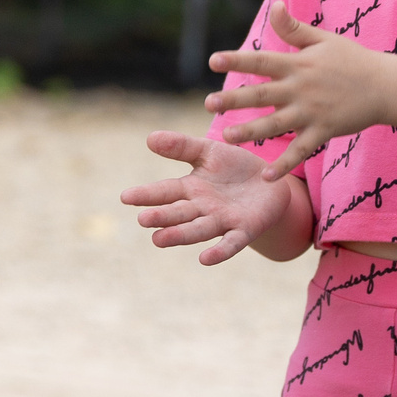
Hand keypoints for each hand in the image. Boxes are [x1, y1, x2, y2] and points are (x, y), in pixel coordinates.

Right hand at [121, 130, 301, 264]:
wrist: (271, 182)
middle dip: (162, 217)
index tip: (125, 197)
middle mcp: (202, 208)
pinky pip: (230, 243)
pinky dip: (219, 252)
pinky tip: (205, 259)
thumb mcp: (209, 151)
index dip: (146, 195)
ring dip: (180, 235)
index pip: (165, 192)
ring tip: (159, 240)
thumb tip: (149, 138)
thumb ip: (182, 146)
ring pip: (198, 230)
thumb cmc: (235, 168)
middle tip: (143, 220)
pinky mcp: (244, 230)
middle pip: (179, 213)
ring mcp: (222, 221)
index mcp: (191, 189)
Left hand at [203, 3, 387, 176]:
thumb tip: (274, 4)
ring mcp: (312, 112)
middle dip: (234, 99)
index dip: (237, 59)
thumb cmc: (352, 60)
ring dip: (251, 132)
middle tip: (209, 104)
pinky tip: (266, 176)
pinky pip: (300, 150)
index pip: (262, 61)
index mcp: (298, 64)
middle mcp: (301, 89)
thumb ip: (294, 28)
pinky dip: (284, 164)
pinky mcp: (324, 131)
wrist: (386, 87)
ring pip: (276, 124)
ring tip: (228, 136)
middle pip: (262, 94)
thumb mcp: (323, 40)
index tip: (213, 60)